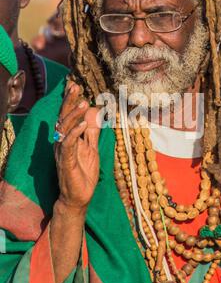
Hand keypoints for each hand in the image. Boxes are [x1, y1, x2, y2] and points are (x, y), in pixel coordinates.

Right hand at [54, 82, 100, 210]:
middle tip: (75, 87)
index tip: (74, 85)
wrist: (79, 197)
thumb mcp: (92, 148)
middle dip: (69, 102)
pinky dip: (75, 133)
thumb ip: (92, 132)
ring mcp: (62, 151)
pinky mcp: (66, 161)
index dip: (70, 101)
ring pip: (64, 128)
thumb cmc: (84, 173)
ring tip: (84, 102)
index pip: (67, 116)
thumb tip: (95, 113)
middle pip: (63, 118)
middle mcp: (62, 142)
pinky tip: (84, 124)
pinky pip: (68, 144)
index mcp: (67, 138)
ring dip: (74, 115)